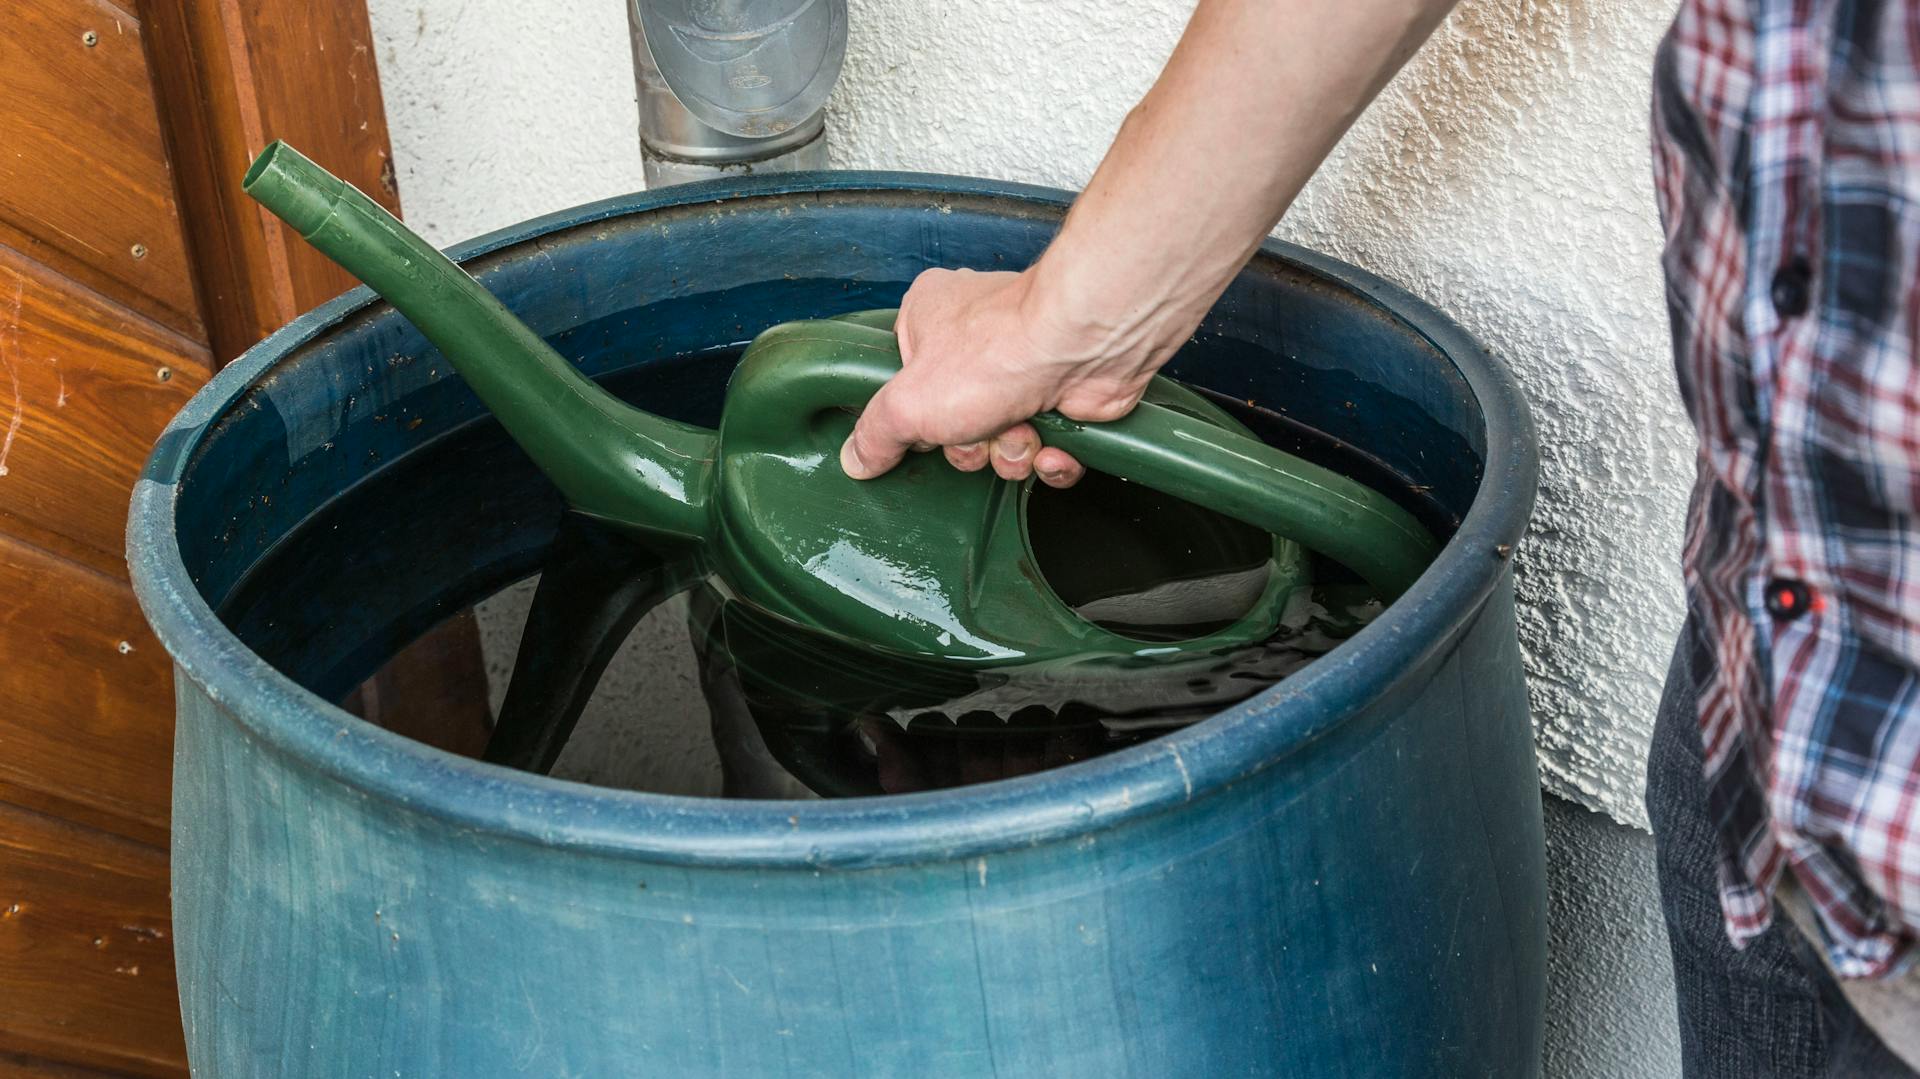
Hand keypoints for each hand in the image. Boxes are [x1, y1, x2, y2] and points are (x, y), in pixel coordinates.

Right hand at [837, 266, 1160, 487]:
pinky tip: (1052, 448)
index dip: (914, 418)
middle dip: (969, 446)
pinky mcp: (1065, 397)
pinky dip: (1050, 460)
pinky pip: (1047, 451)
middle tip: (978, 432)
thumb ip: (876, 433)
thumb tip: (856, 459)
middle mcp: (977, 340)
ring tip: (1021, 431)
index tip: (924, 426)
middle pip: (953, 425)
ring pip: (1001, 444)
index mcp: (929, 319)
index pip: (904, 383)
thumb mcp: (907, 403)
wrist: (1084, 346)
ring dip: (1010, 454)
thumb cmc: (996, 352)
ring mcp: (1024, 369)